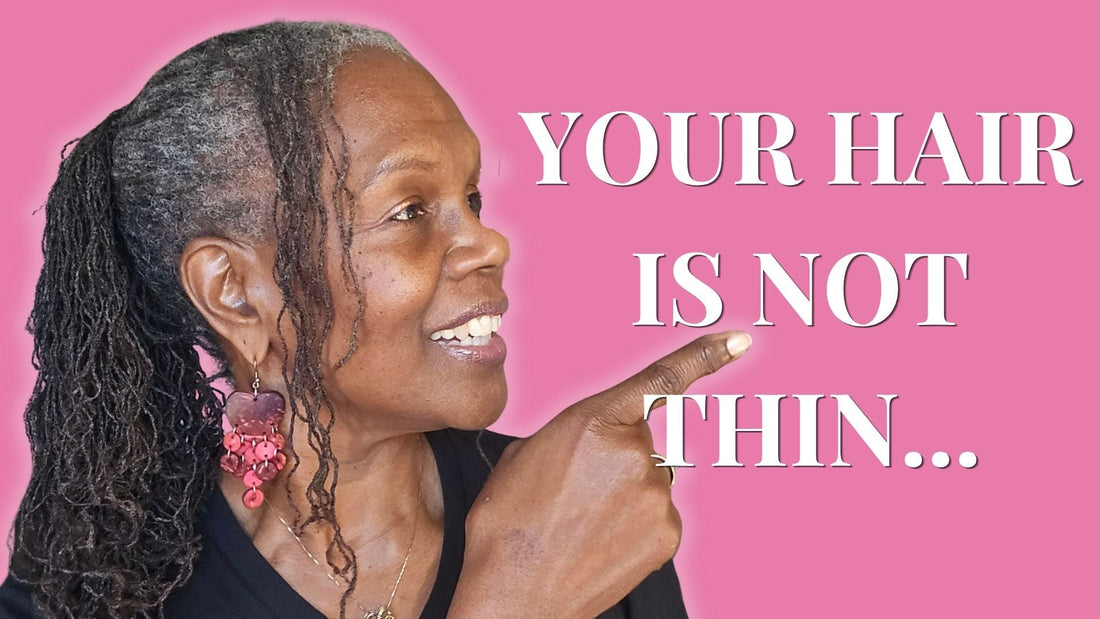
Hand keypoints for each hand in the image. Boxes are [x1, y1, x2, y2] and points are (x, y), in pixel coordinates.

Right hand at [450, 331, 752, 616]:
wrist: (512, 592)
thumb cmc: (508, 523)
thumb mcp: (528, 452)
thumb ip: (578, 431)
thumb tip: (602, 443)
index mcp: (596, 421)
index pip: (660, 380)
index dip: (705, 357)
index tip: (739, 340)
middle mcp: (637, 453)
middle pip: (642, 445)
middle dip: (616, 461)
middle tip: (576, 494)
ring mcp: (658, 496)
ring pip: (650, 482)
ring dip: (625, 496)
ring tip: (582, 524)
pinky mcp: (669, 534)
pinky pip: (658, 516)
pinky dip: (635, 526)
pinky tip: (602, 542)